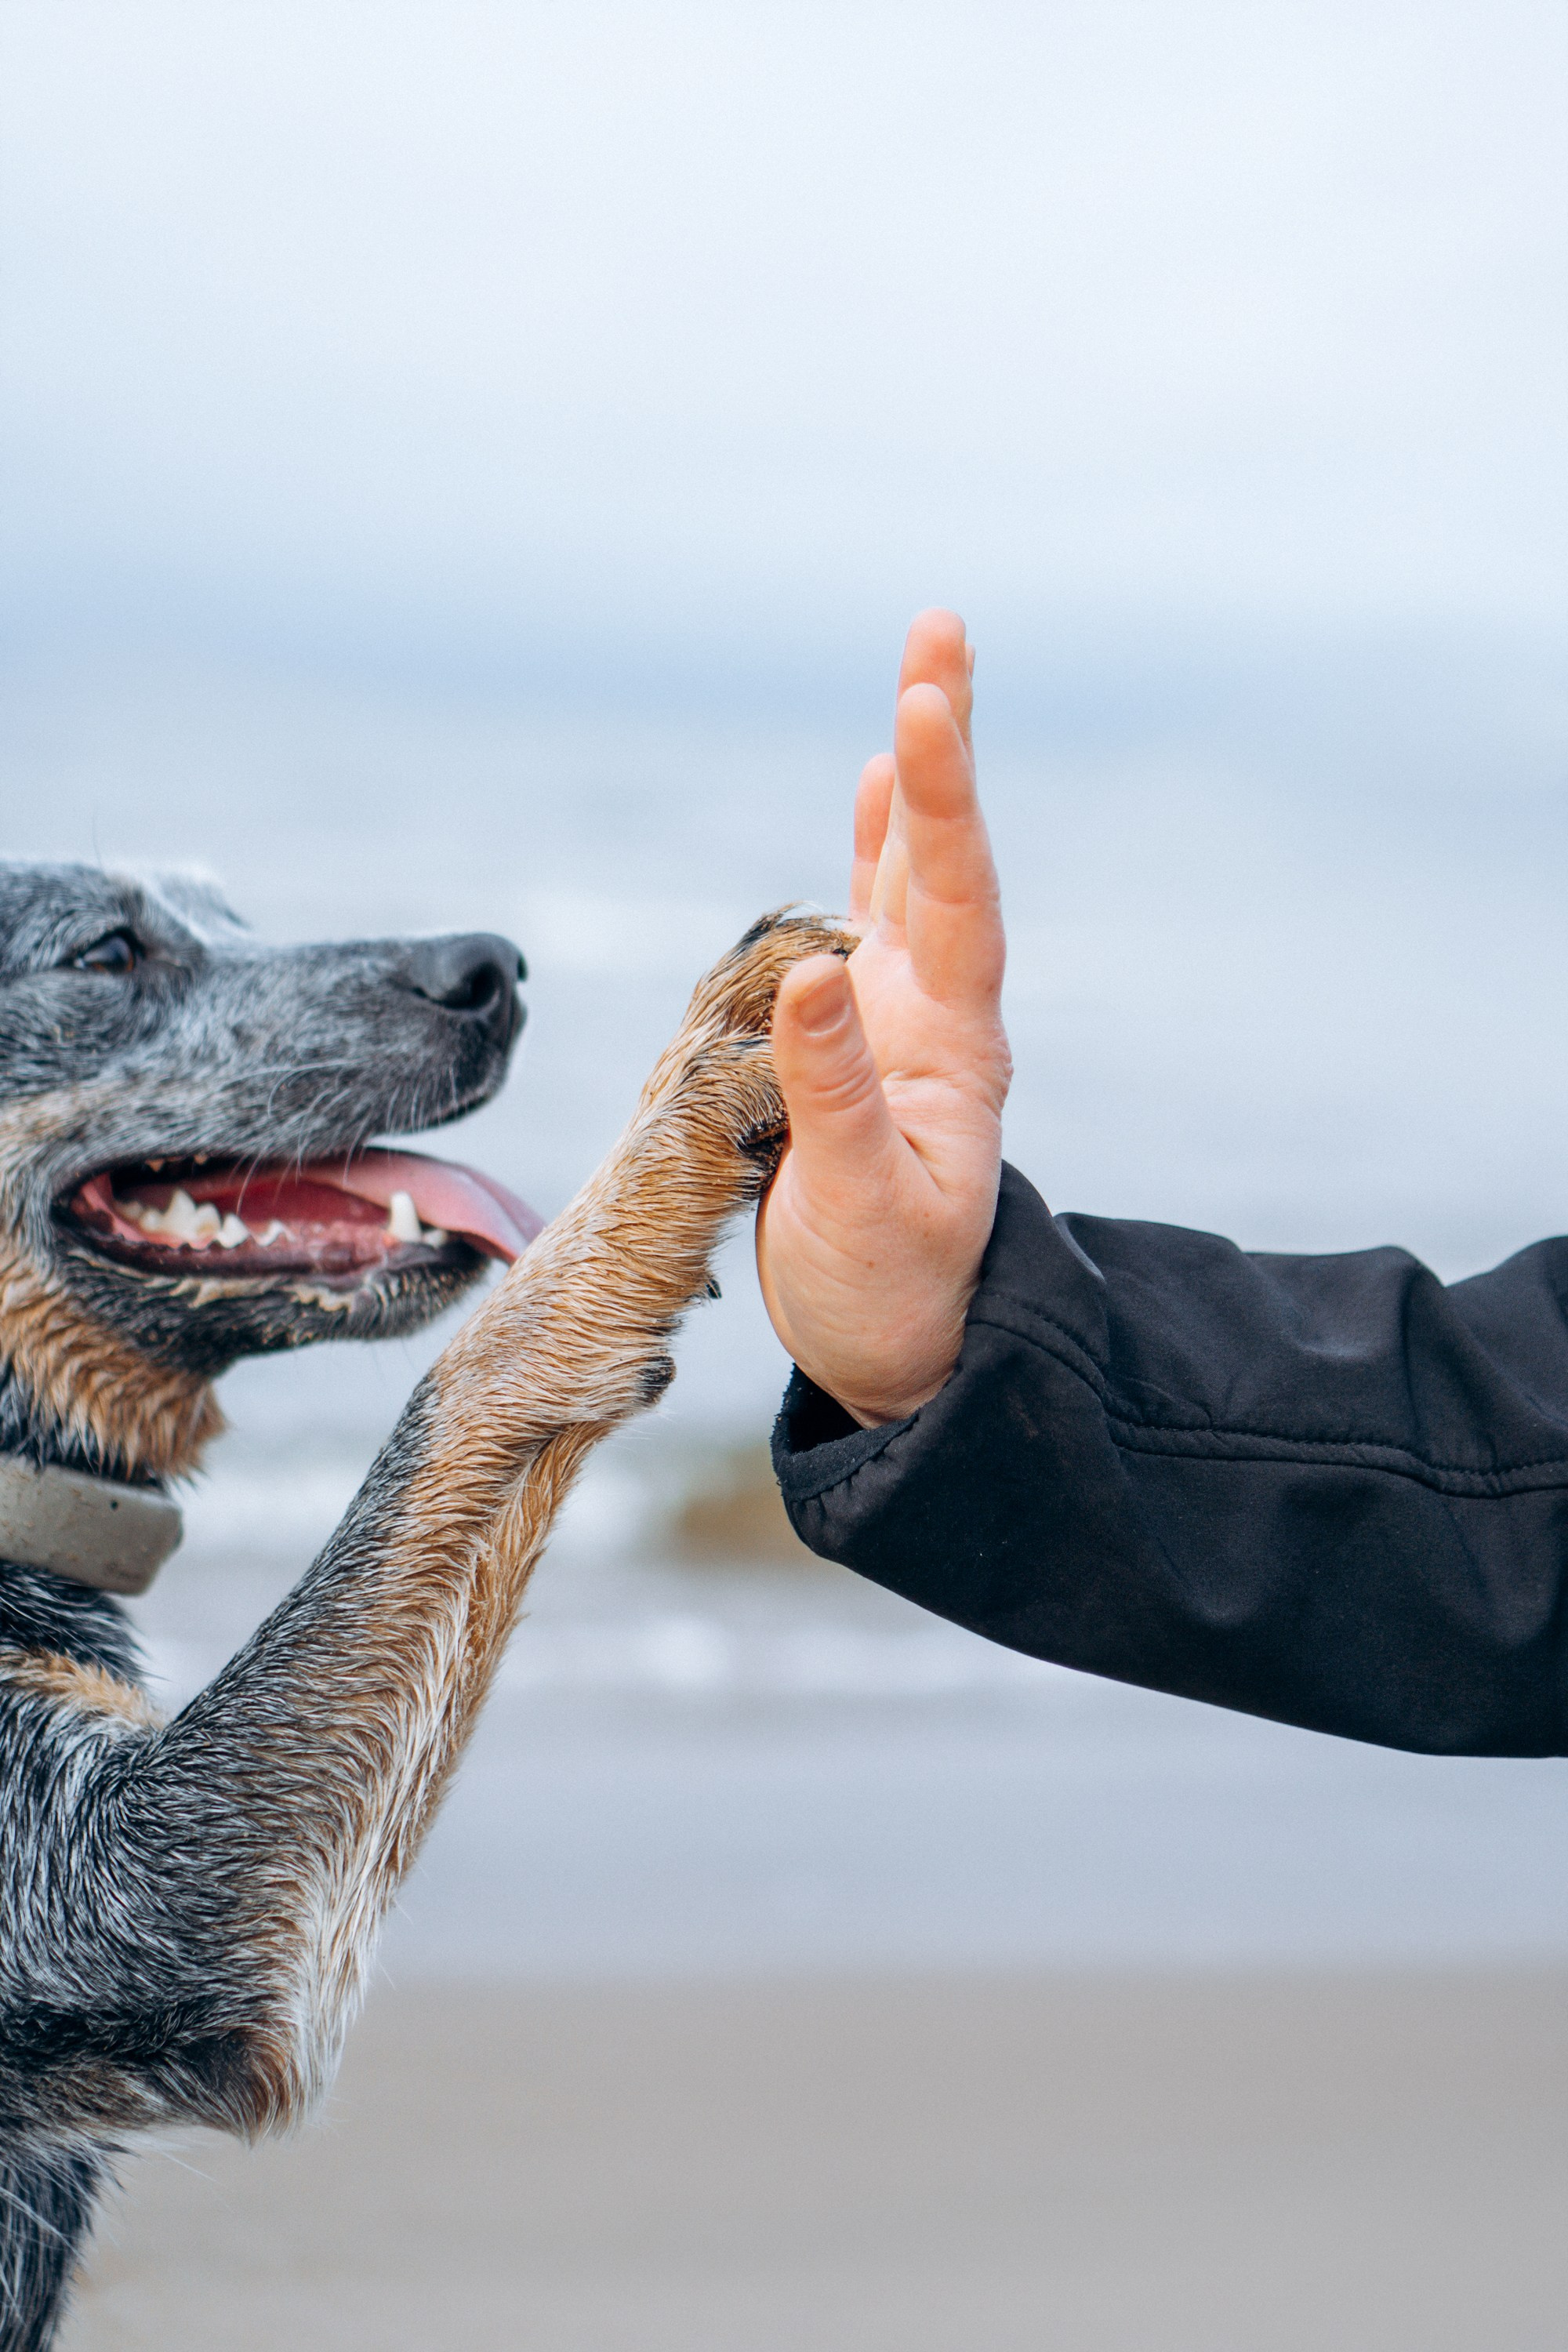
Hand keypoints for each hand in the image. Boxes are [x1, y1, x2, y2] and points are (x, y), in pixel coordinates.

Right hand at [756, 610, 1010, 1425]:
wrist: (899, 1351)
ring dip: (915, 780)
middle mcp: (937, 1016)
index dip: (938, 803)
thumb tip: (813, 971)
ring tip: (922, 672)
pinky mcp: (861, 1040)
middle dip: (939, 746)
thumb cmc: (888, 1294)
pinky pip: (868, 921)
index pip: (953, 901)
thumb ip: (836, 1092)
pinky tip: (872, 786)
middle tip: (939, 632)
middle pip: (943, 859)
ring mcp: (903, 1021)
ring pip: (910, 877)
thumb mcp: (862, 1204)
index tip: (918, 707)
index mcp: (953, 1048)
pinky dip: (871, 849)